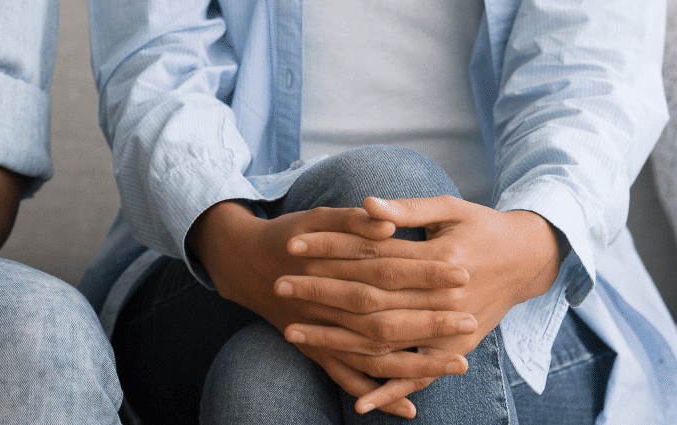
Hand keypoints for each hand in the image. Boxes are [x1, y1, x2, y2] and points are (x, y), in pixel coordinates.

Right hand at [190, 201, 476, 415]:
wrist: (242, 263)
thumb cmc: (289, 235)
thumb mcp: (317, 217)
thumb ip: (353, 222)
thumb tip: (387, 223)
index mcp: (330, 268)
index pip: (387, 273)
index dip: (424, 275)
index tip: (462, 274)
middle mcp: (326, 306)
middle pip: (384, 319)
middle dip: (429, 322)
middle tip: (470, 321)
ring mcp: (320, 333)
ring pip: (371, 356)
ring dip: (416, 364)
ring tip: (459, 363)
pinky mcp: (315, 351)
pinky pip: (346, 379)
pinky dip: (376, 396)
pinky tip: (409, 408)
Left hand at [282, 196, 561, 412]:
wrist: (528, 260)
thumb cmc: (482, 228)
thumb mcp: (450, 209)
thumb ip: (408, 210)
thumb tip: (366, 205)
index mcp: (441, 260)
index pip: (372, 255)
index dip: (331, 250)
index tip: (293, 246)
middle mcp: (443, 299)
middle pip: (370, 300)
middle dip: (321, 294)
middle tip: (279, 286)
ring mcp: (450, 330)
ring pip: (384, 341)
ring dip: (336, 340)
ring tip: (290, 333)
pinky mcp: (455, 350)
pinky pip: (419, 376)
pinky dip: (390, 391)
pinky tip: (359, 404)